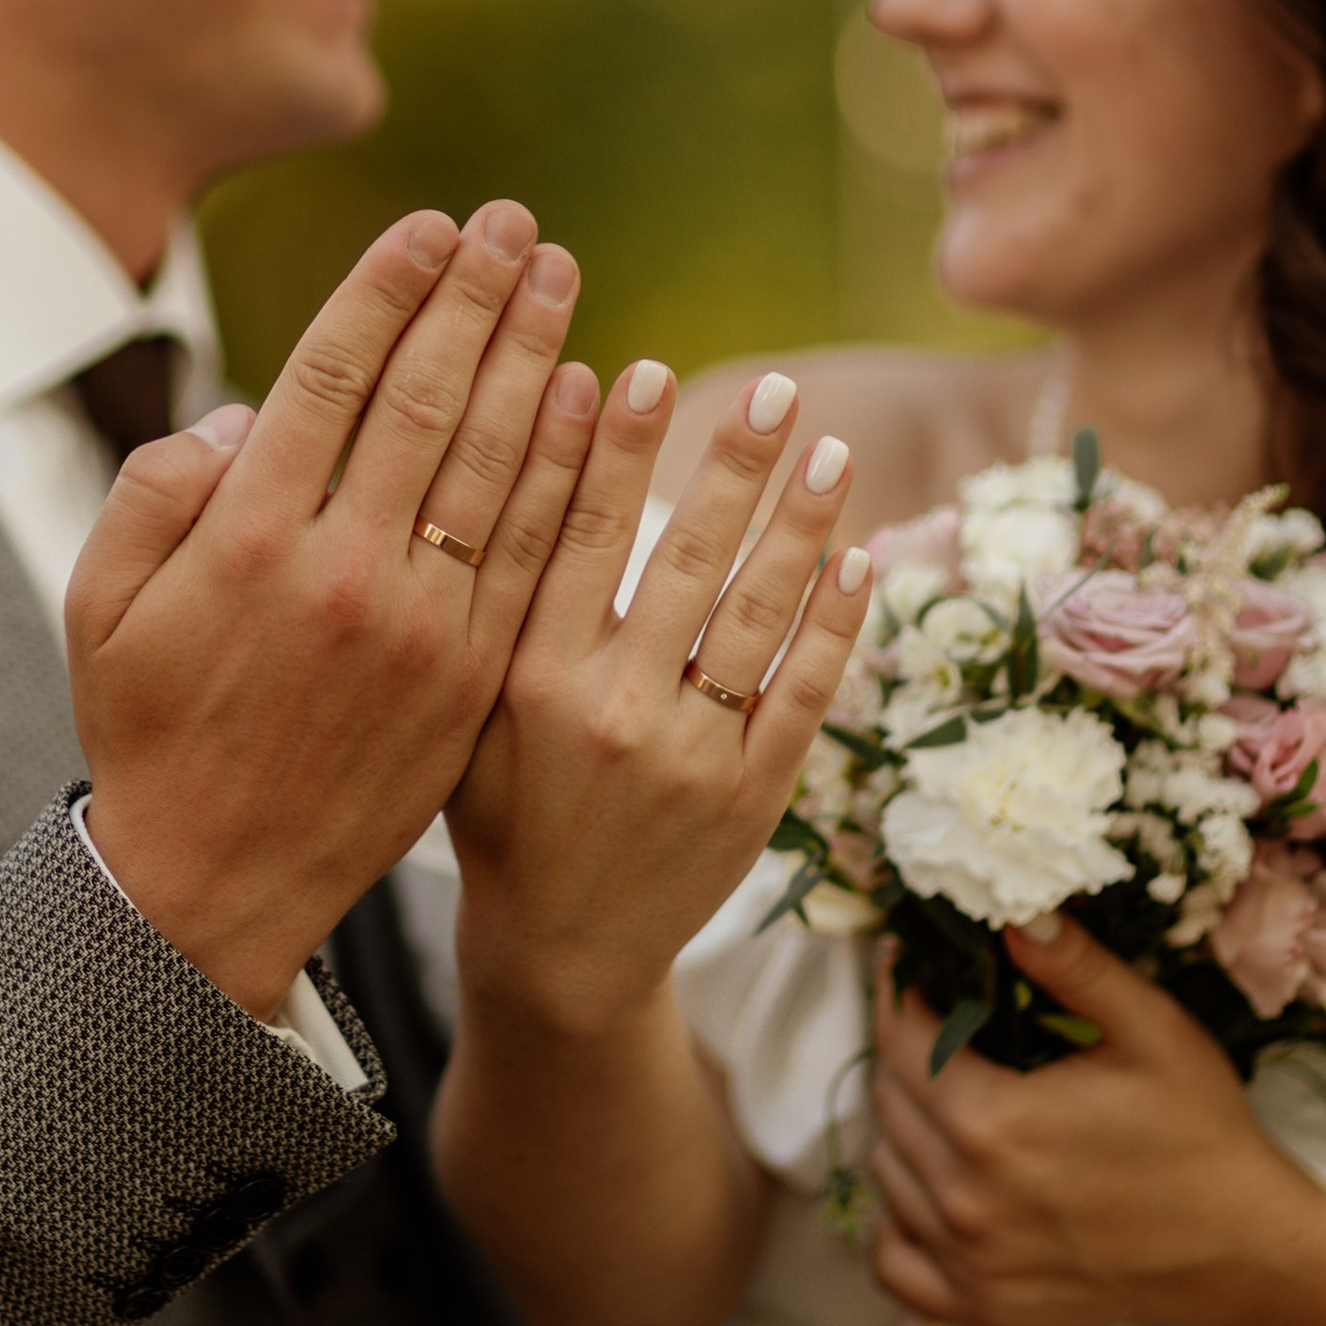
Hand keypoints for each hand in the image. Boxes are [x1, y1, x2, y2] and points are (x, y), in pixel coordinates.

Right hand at [67, 202, 594, 1017]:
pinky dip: (561, 470)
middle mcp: (344, 571)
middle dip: (477, 300)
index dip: (389, 292)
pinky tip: (582, 403)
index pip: (334, 378)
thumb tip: (247, 412)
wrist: (212, 886)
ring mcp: (420, 629)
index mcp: (247, 539)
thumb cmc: (147, 732)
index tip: (433, 227)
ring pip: (494, 465)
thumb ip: (156, 491)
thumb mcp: (99, 606)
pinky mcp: (470, 680)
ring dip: (533, 360)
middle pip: (429, 401)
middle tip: (520, 226)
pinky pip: (530, 554)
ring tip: (560, 281)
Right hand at [448, 364, 872, 1039]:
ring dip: (803, 523)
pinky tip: (856, 558)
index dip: (614, 447)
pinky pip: (802, 693)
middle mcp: (609, 713)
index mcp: (527, 680)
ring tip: (833, 449)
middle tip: (775, 391)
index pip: (578, 535)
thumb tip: (530, 456)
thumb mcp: (469, 704)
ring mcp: (689, 759)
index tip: (649, 371)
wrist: (559, 954)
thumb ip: (498, 597)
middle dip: (735, 464)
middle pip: (685, 558)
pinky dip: (832, 623)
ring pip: (757, 614)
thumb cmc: (500, 806)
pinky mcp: (750, 800)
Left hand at [867, 918, 1322, 1325]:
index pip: (902, 1039)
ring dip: (904, 1124)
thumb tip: (1010, 913)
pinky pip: (892, 1258)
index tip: (912, 960)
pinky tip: (935, 1183)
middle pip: (888, 1100)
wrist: (1247, 1250)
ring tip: (951, 1093)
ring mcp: (968, 1264)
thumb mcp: (1152, 1031)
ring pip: (886, 1170)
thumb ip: (1075, 968)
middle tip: (940, 1018)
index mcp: (995, 1125)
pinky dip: (898, 1217)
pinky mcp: (980, 1307)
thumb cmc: (1202, 1134)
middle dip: (906, 1048)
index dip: (901, 990)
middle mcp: (965, 1201)